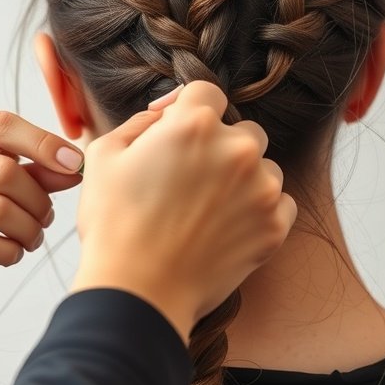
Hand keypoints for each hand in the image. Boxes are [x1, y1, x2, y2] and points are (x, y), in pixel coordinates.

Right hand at [0, 111, 83, 346]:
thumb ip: (33, 169)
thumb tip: (75, 167)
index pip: (2, 125)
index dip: (44, 144)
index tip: (76, 165)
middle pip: (4, 172)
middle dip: (38, 199)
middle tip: (47, 217)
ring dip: (29, 229)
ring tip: (32, 237)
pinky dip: (9, 251)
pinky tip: (11, 252)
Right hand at [70, 82, 295, 342]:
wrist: (139, 293)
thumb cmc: (114, 225)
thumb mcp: (105, 156)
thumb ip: (140, 123)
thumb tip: (163, 116)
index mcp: (194, 124)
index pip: (206, 92)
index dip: (187, 108)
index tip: (176, 129)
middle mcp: (237, 149)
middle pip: (242, 130)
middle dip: (220, 146)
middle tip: (190, 177)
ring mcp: (262, 188)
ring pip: (264, 168)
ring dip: (243, 179)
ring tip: (208, 208)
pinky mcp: (275, 227)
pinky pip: (280, 203)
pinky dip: (259, 211)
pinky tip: (226, 226)